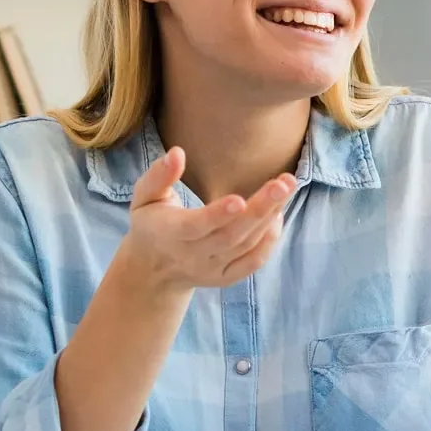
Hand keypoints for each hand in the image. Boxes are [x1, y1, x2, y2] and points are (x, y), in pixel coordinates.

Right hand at [122, 146, 291, 292]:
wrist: (153, 270)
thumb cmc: (151, 223)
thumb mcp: (144, 197)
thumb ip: (158, 175)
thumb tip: (177, 152)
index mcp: (170, 234)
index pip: (196, 226)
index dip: (218, 214)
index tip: (240, 199)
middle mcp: (192, 256)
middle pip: (231, 235)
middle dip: (260, 209)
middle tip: (284, 183)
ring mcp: (211, 270)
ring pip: (246, 246)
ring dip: (269, 217)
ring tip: (286, 188)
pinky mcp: (225, 278)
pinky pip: (252, 262)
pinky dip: (269, 241)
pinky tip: (278, 214)